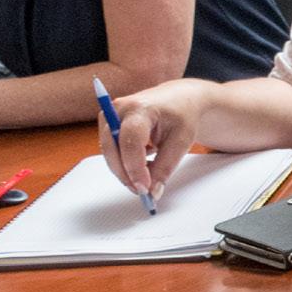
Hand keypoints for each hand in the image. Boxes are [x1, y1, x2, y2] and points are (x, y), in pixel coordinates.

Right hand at [96, 78, 208, 201]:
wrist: (180, 99)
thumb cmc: (182, 115)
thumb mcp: (181, 141)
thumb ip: (165, 167)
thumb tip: (152, 192)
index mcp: (141, 107)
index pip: (130, 141)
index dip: (134, 167)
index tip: (145, 188)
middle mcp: (119, 108)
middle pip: (112, 147)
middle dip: (125, 173)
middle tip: (142, 192)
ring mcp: (110, 115)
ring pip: (109, 151)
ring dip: (124, 170)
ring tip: (145, 180)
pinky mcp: (108, 124)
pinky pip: (111, 150)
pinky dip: (124, 163)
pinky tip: (142, 167)